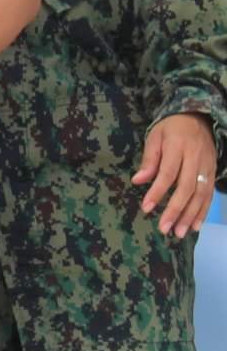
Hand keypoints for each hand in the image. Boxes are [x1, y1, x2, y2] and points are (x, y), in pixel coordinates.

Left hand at [132, 113, 217, 240]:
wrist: (198, 118)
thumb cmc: (170, 129)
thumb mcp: (154, 137)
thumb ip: (149, 159)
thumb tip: (137, 181)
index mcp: (178, 147)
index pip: (168, 173)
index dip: (158, 192)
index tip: (146, 208)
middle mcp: (196, 158)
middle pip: (186, 188)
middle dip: (175, 210)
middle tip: (164, 228)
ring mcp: (208, 166)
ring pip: (201, 194)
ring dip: (190, 215)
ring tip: (178, 232)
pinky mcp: (214, 172)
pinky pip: (209, 194)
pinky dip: (203, 211)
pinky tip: (194, 225)